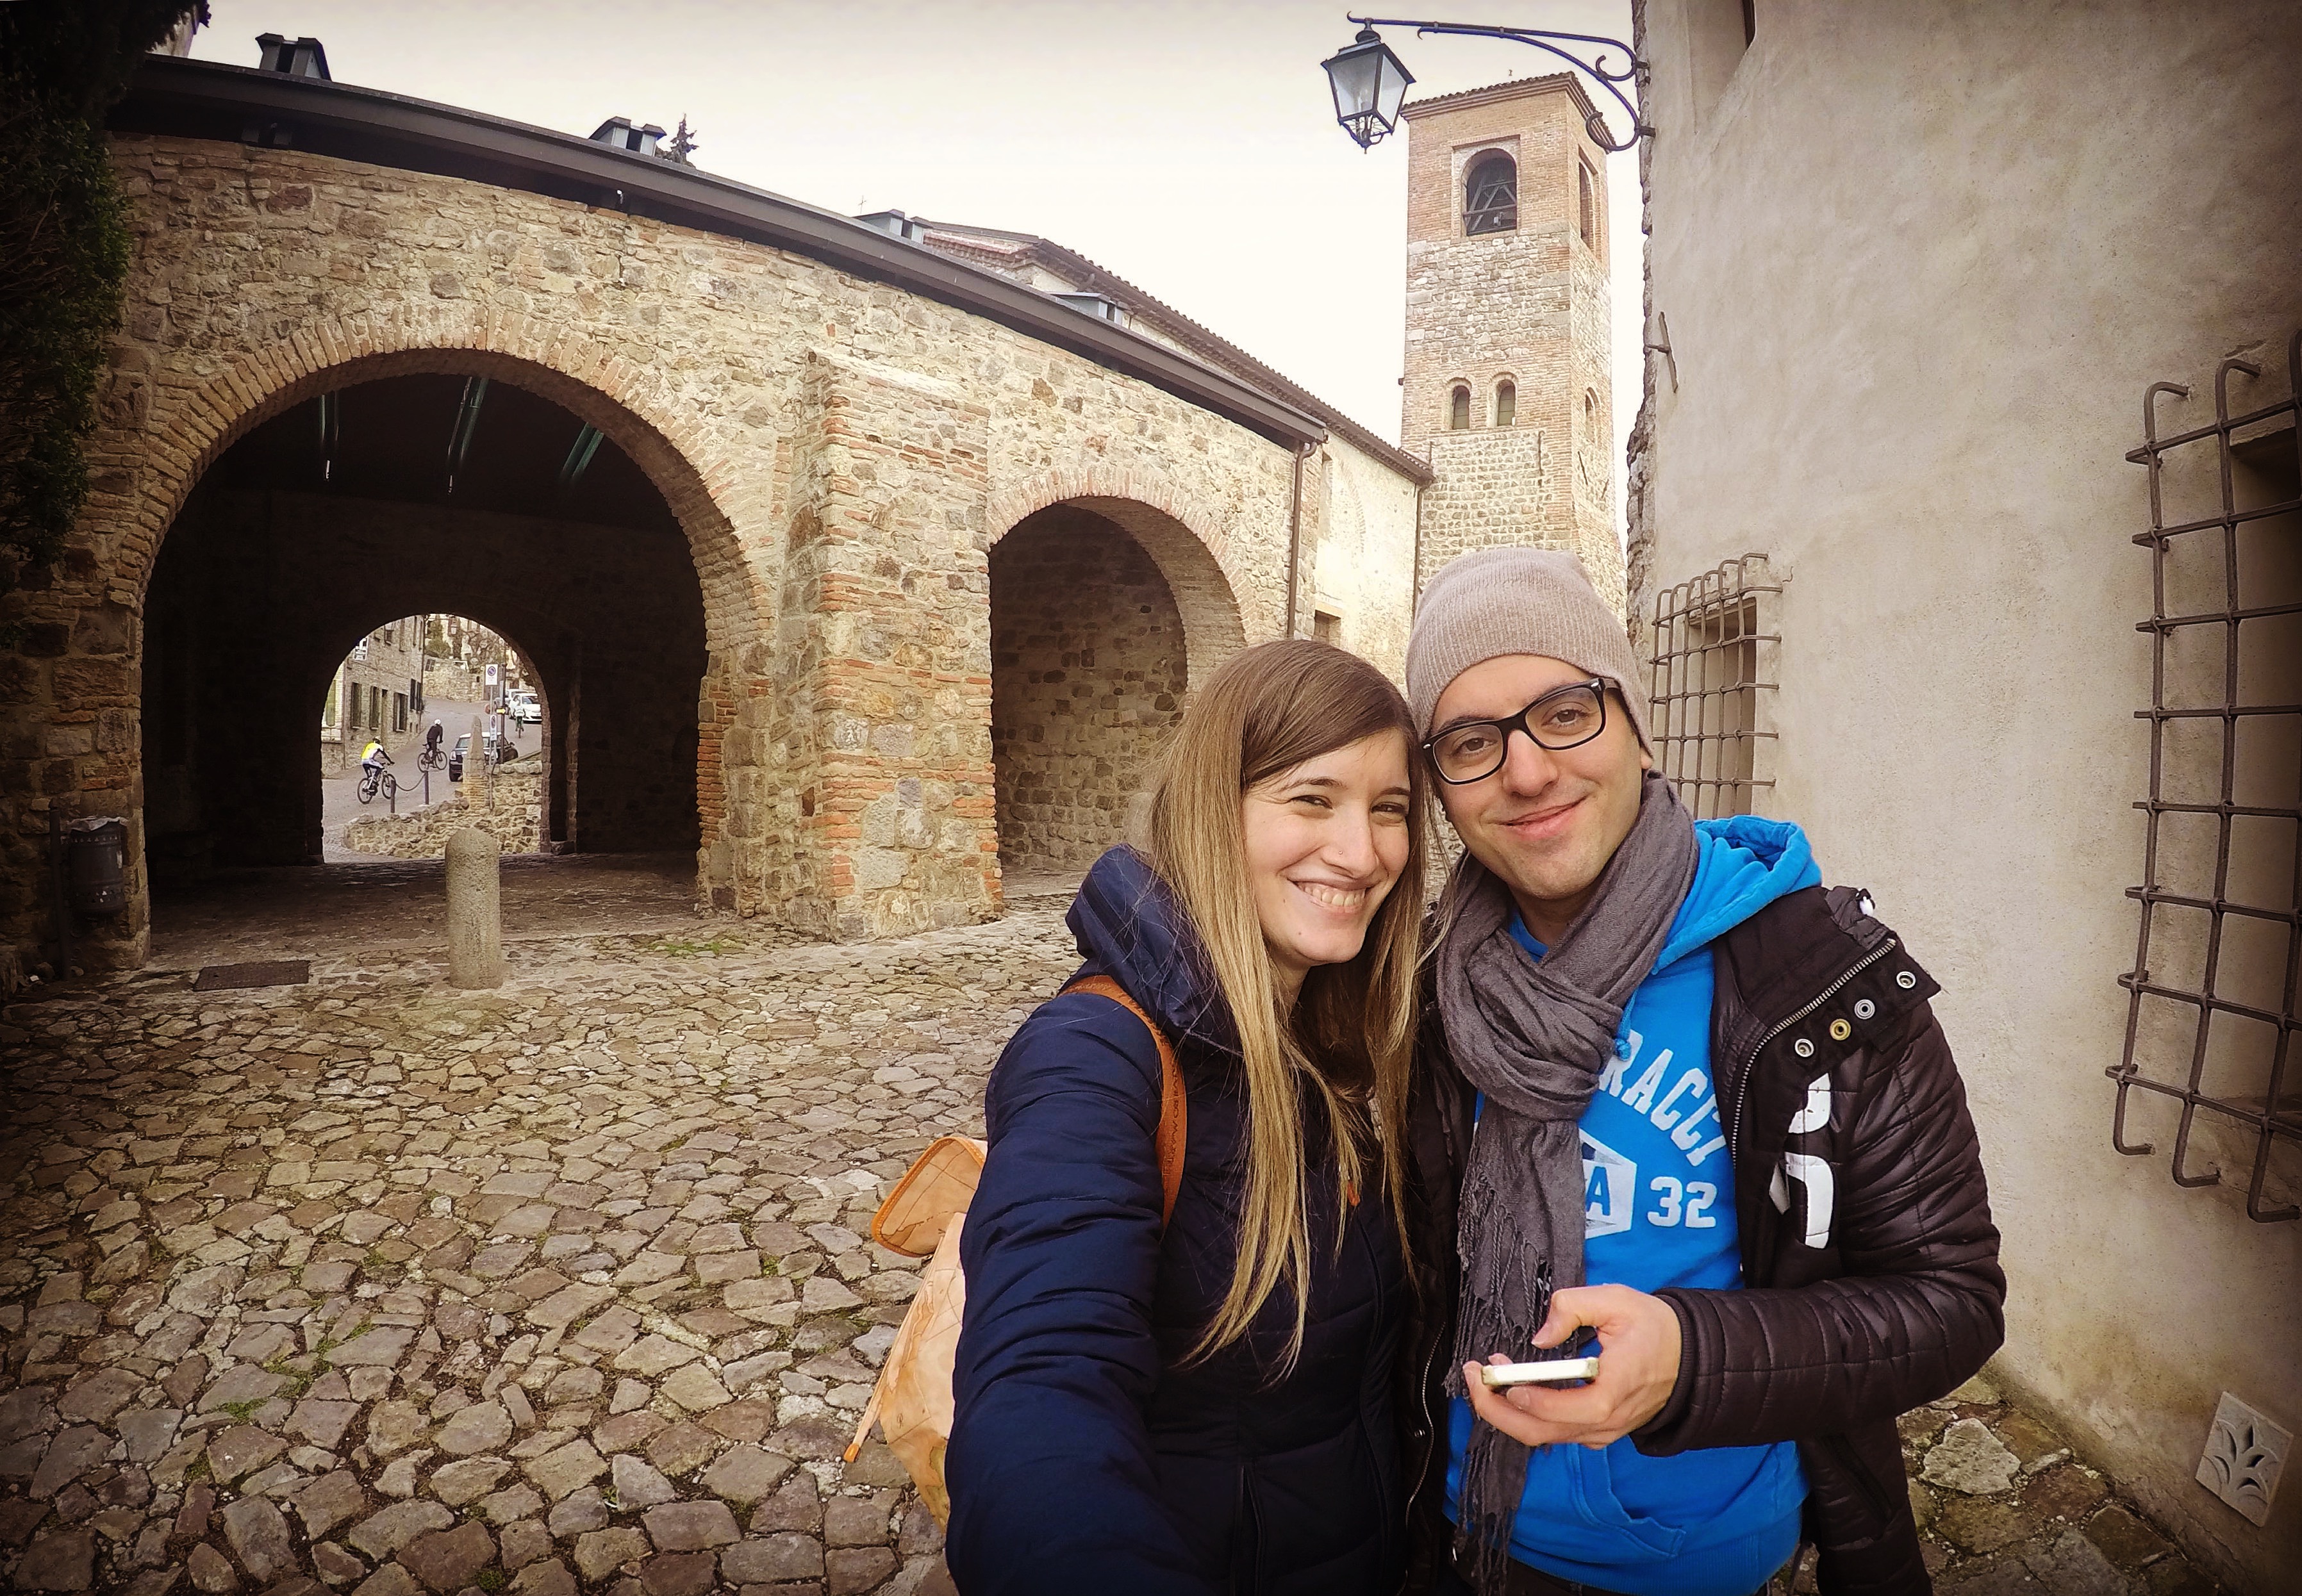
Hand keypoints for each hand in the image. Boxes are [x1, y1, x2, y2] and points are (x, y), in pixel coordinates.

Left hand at [1461, 1284, 1682, 1450]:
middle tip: (1473, 1376)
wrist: (1689, 1357)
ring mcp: (1601, 1430)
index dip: (1527, 1397)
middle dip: (1496, 1409)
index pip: (1564, 1409)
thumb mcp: (1616, 1300)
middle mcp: (1606, 1420)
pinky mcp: (1596, 1430)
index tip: (1498, 1372)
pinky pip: (1554, 1433)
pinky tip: (1512, 1387)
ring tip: (1485, 1376)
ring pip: (1543, 1436)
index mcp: (1615, 1390)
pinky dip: (1526, 1415)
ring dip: (1506, 1411)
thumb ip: (1573, 1306)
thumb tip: (1541, 1335)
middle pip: (1540, 1432)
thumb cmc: (1654, 1328)